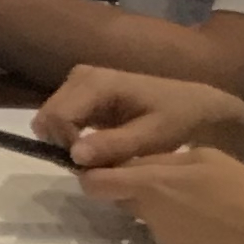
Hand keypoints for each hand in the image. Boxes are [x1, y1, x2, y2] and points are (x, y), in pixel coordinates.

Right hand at [37, 64, 243, 172]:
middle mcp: (80, 76)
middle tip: (99, 164)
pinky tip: (100, 147)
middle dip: (67, 146)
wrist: (195, 105)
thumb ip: (114, 146)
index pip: (58, 117)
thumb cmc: (178, 119)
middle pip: (49, 118)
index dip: (68, 147)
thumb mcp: (153, 137)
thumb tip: (74, 156)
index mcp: (97, 82)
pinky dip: (74, 138)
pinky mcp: (80, 93)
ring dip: (70, 144)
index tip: (94, 167)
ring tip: (102, 156)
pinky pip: (61, 119)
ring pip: (51, 121)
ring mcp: (78, 82)